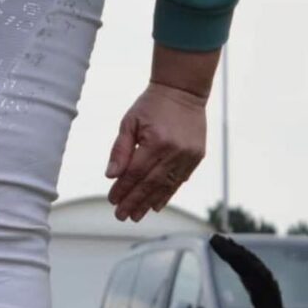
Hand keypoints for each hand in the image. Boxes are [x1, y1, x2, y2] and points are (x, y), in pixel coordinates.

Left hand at [105, 81, 207, 221]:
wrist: (183, 90)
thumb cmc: (152, 105)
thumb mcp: (130, 122)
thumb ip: (120, 149)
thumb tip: (111, 175)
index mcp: (156, 141)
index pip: (135, 173)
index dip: (123, 189)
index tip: (112, 201)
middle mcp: (174, 151)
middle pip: (150, 184)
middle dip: (134, 202)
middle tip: (121, 216)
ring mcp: (188, 155)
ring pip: (166, 186)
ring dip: (149, 203)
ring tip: (136, 215)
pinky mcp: (197, 156)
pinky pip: (180, 181)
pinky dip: (167, 194)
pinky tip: (156, 205)